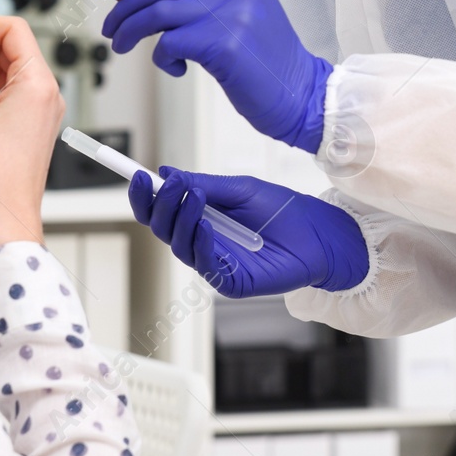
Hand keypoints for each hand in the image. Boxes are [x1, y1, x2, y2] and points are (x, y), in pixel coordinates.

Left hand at [99, 0, 331, 151]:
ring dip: (130, 31)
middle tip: (112, 28)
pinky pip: (168, 43)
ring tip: (124, 46)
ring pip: (156, 12)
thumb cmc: (262, 57)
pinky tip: (177, 67)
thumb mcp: (233, 13)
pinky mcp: (223, 43)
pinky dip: (162, 58)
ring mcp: (230, 11)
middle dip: (124, 8)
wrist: (300, 91)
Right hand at [128, 167, 367, 298]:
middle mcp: (201, 242)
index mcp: (199, 219)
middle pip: (163, 228)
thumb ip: (204, 184)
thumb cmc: (282, 211)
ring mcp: (214, 263)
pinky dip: (201, 243)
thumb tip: (166, 174)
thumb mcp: (239, 189)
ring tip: (193, 196)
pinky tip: (205, 226)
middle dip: (160, 205)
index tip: (136, 177)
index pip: (161, 211)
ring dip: (181, 219)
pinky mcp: (229, 282)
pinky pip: (205, 264)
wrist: (319, 234)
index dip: (145, 197)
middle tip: (168, 185)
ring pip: (179, 245)